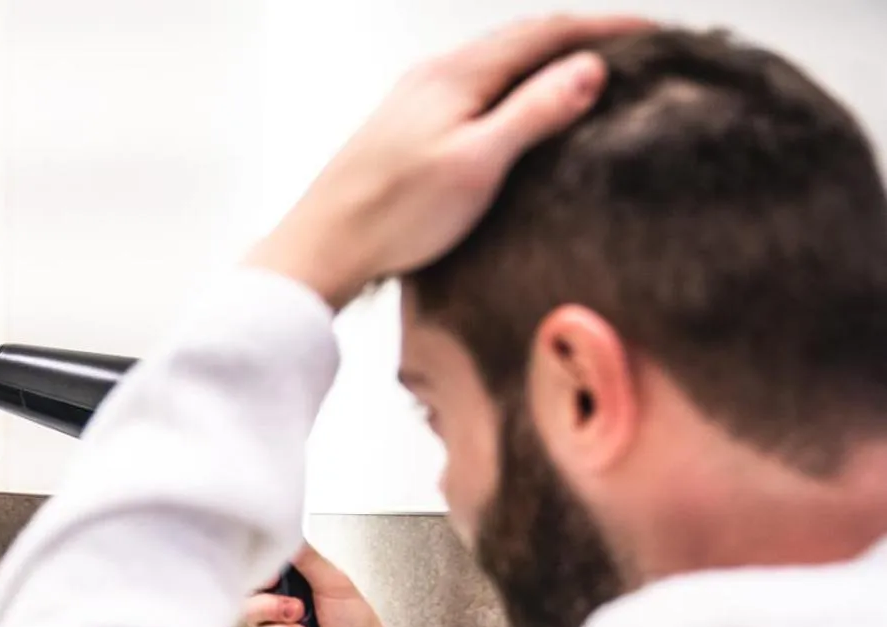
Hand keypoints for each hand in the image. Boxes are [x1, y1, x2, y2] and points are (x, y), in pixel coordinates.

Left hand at [244, 13, 652, 308]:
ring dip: (547, 64)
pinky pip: (476, 91)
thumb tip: (590, 68)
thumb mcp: (477, 164)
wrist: (320, 250)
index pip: (546, 31)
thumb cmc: (392, 215)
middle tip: (634, 51)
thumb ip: (534, 113)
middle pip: (522, 41)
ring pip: (498, 66)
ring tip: (591, 77)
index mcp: (457, 74)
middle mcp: (435, 75)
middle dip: (581, 39)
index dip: (604, 28)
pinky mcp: (407, 129)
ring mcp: (417, 100)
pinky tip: (524, 114)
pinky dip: (515, 90)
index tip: (655, 33)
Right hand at [245, 543, 407, 626]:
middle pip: (250, 590)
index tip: (270, 571)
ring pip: (249, 614)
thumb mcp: (335, 581)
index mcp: (296, 583)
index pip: (263, 568)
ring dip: (274, 613)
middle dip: (268, 594)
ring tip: (300, 618)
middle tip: (293, 600)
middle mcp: (282, 604)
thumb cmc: (358, 626)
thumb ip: (307, 557)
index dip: (261, 567)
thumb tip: (286, 533)